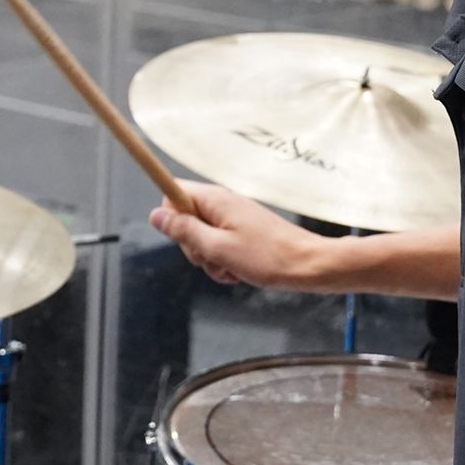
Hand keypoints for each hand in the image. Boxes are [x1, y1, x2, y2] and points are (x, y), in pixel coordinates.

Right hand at [151, 180, 323, 288]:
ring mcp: (233, 217)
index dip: (172, 219)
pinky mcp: (242, 231)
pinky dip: (223, 261)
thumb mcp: (217, 248)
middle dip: (192, 247)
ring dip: (209, 259)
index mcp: (214, 200)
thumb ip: (184, 231)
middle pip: (184, 220)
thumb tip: (155, 215)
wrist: (308, 265)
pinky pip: (219, 245)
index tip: (187, 238)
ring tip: (230, 268)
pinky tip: (237, 272)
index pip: (172, 193)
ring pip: (201, 237)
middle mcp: (222, 203)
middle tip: (213, 259)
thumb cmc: (268, 257)